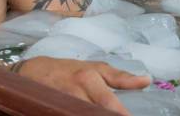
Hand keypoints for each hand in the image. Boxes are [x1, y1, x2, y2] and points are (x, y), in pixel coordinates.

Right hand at [14, 56, 149, 114]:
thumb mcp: (95, 68)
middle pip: (96, 112)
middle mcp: (76, 90)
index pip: (109, 102)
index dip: (120, 114)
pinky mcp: (52, 110)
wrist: (32, 72)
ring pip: (81, 114)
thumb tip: (147, 81)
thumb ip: (120, 77)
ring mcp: (62, 103)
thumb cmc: (69, 70)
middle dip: (109, 115)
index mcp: (90, 78)